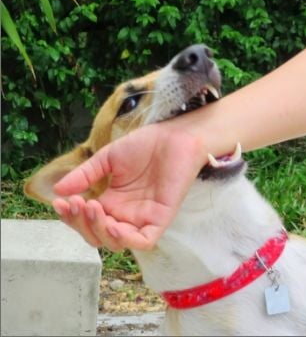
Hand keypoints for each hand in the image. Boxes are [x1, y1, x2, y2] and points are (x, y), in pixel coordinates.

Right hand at [52, 123, 206, 250]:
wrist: (174, 136)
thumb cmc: (145, 145)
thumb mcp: (107, 159)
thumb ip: (84, 175)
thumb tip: (57, 190)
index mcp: (112, 203)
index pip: (86, 222)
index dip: (71, 218)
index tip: (59, 202)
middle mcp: (126, 215)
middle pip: (97, 236)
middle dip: (81, 224)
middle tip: (77, 203)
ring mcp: (143, 218)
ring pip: (116, 243)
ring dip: (98, 230)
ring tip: (91, 206)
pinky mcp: (161, 218)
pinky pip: (143, 241)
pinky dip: (126, 239)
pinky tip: (112, 224)